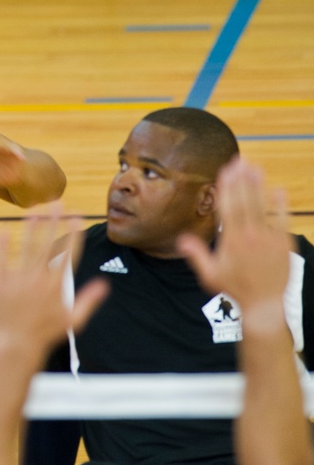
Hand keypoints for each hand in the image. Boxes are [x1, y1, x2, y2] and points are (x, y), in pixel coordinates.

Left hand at [0, 209, 108, 358]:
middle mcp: (39, 280)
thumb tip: (105, 284)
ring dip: (31, 227)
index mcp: (57, 287)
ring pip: (26, 248)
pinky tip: (3, 227)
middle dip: (53, 222)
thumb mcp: (74, 320)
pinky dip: (2, 244)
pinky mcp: (1, 284)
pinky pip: (2, 259)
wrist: (17, 345)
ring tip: (34, 210)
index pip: (68, 254)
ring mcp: (19, 280)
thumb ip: (89, 300)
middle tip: (57, 202)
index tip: (77, 216)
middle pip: (48, 245)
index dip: (73, 234)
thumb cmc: (47, 334)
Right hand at [178, 158, 289, 324]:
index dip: (226, 187)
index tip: (225, 171)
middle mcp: (249, 236)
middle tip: (238, 160)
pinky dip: (280, 205)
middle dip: (240, 180)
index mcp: (231, 241)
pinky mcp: (284, 243)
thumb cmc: (235, 289)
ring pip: (261, 207)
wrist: (264, 304)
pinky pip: (282, 220)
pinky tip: (277, 190)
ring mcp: (268, 238)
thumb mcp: (210, 275)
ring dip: (257, 186)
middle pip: (244, 202)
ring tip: (255, 168)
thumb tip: (180, 239)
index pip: (227, 208)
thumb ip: (196, 255)